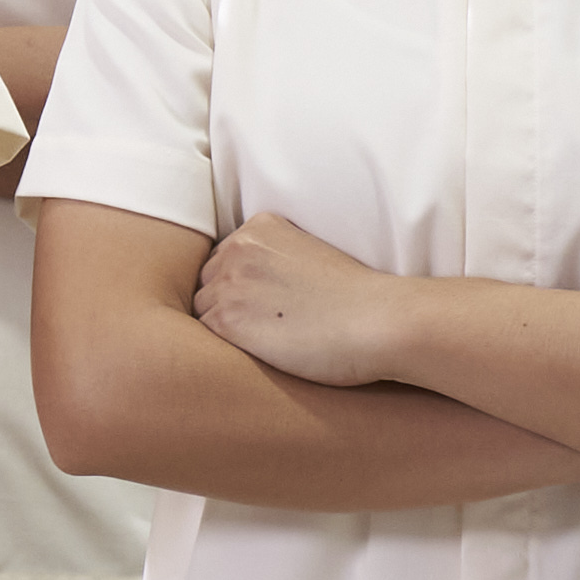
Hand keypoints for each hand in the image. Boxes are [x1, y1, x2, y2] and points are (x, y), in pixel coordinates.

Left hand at [191, 214, 408, 386]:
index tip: (265, 304)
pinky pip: (205, 334)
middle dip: (227, 302)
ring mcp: (229, 282)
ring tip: (260, 342)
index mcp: (261, 226)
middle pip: (209, 279)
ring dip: (224, 326)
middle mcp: (238, 247)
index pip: (226, 256)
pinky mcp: (227, 320)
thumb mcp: (311, 255)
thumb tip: (256, 291)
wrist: (376, 320)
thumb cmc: (357, 298)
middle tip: (261, 326)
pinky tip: (253, 353)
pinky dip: (224, 346)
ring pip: (203, 307)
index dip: (242, 284)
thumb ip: (276, 261)